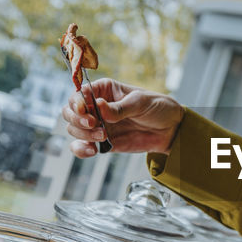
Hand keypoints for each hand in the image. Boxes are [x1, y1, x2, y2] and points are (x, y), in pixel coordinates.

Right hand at [60, 78, 184, 158]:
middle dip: (77, 120)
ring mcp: (98, 125)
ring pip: (74, 129)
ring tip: (103, 136)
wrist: (171, 129)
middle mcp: (96, 107)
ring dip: (83, 134)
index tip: (84, 111)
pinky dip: (81, 150)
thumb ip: (119, 108)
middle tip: (94, 124)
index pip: (79, 94)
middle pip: (70, 112)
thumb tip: (98, 106)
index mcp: (104, 90)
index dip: (76, 103)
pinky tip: (92, 151)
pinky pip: (83, 146)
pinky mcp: (101, 142)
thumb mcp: (140, 103)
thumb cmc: (157, 107)